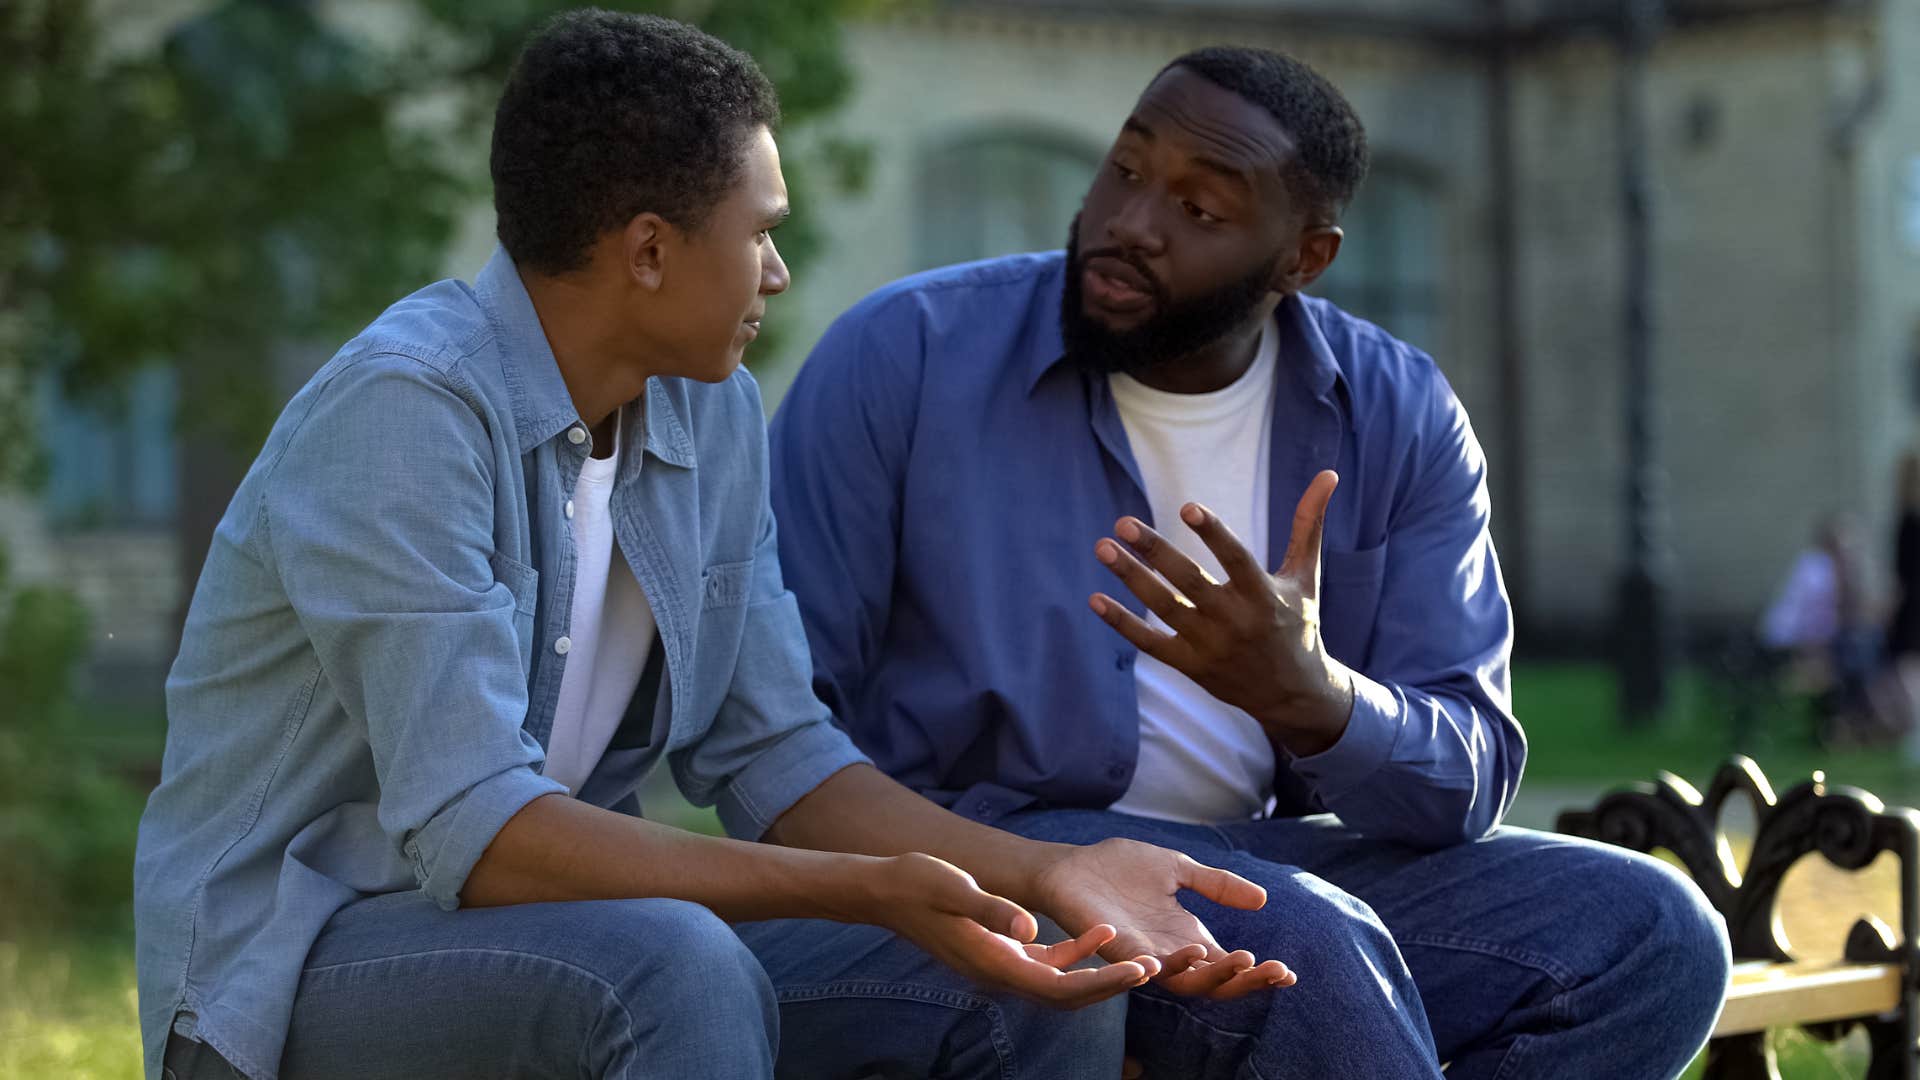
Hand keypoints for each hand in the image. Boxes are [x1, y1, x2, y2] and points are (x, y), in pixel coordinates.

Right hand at [858, 851, 1161, 1007]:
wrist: (885, 890)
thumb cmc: (917, 883)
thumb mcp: (953, 887)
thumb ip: (992, 908)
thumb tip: (1030, 927)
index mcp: (994, 963)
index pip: (1060, 986)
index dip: (1103, 982)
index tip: (1139, 971)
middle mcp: (1001, 973)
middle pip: (1068, 995)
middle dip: (1111, 986)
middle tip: (1154, 969)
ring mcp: (1001, 964)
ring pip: (1062, 983)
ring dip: (1100, 974)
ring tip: (1140, 959)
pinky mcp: (1001, 951)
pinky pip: (1048, 963)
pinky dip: (1077, 954)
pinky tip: (1101, 933)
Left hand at [1031, 838, 1294, 999]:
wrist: (1070, 867)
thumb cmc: (1120, 869)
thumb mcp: (1178, 869)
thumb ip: (1215, 884)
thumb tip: (1263, 899)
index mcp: (1185, 937)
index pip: (1228, 966)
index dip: (1258, 974)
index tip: (1290, 973)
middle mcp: (1168, 953)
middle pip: (1215, 982)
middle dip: (1247, 979)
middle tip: (1276, 970)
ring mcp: (1142, 955)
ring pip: (1184, 979)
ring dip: (1214, 973)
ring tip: (1243, 958)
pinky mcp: (1115, 949)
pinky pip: (1142, 966)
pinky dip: (1164, 964)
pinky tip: (1189, 955)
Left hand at [1090, 469, 1354, 755]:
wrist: (1293, 694)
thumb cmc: (1298, 624)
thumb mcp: (1306, 577)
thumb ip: (1308, 525)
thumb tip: (1328, 474)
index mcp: (1265, 596)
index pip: (1237, 560)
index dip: (1214, 534)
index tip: (1187, 506)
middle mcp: (1236, 621)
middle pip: (1189, 582)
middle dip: (1155, 552)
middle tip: (1123, 523)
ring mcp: (1211, 645)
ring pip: (1165, 608)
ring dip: (1132, 578)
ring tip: (1102, 547)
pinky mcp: (1191, 665)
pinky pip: (1150, 643)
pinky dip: (1122, 624)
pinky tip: (1095, 599)